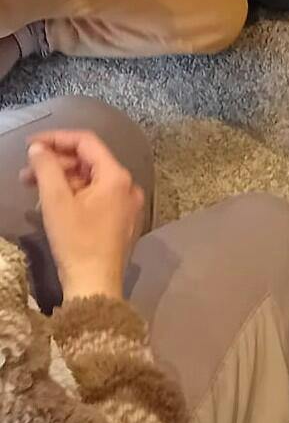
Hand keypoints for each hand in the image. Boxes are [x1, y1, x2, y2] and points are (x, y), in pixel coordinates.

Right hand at [22, 132, 144, 300]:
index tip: (30, 144)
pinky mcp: (120, 220)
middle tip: (26, 171)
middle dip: (56, 163)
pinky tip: (51, 204)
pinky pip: (96, 197)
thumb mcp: (56, 201)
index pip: (86, 142)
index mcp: (116, 177)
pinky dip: (74, 194)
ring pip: (90, 180)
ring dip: (62, 179)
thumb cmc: (76, 241)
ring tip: (32, 187)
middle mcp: (127, 186)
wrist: (95, 283)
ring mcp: (126, 204)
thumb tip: (38, 149)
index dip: (56, 138)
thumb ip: (46, 168)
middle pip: (89, 161)